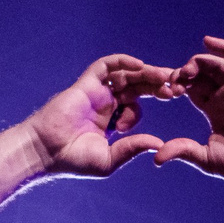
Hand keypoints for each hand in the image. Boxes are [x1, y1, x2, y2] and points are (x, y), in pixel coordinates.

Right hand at [27, 54, 173, 176]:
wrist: (46, 152)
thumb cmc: (74, 160)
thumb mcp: (110, 158)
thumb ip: (132, 148)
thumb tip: (159, 143)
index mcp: (112, 118)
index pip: (138, 101)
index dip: (156, 96)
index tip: (176, 96)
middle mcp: (105, 102)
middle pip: (136, 85)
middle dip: (156, 82)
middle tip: (177, 82)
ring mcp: (95, 92)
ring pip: (125, 75)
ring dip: (145, 73)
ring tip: (163, 76)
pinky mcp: (85, 85)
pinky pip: (105, 67)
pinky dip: (122, 62)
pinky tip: (140, 65)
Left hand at [154, 36, 223, 184]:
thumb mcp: (205, 157)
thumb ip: (182, 150)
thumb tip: (156, 158)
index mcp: (215, 110)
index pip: (192, 88)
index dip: (177, 85)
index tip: (164, 92)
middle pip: (200, 74)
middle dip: (182, 74)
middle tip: (171, 82)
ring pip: (214, 64)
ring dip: (196, 63)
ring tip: (184, 73)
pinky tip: (207, 41)